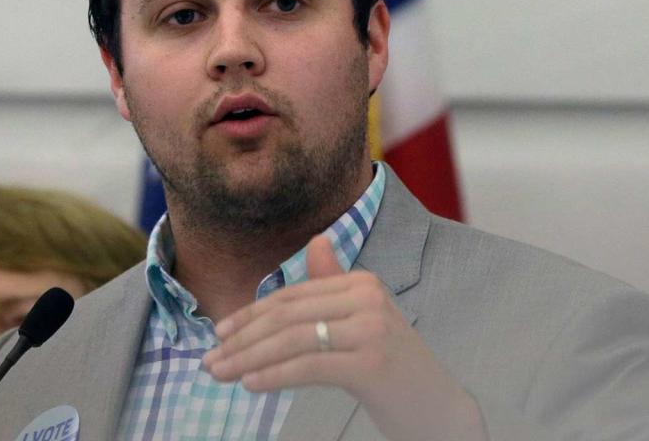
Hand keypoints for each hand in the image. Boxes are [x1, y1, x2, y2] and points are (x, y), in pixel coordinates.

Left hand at [202, 234, 486, 440]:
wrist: (438, 409)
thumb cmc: (393, 368)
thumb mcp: (362, 321)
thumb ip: (334, 285)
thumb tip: (317, 240)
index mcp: (362, 282)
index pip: (292, 296)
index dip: (251, 314)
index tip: (220, 333)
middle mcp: (368, 297)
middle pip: (288, 315)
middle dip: (242, 338)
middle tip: (209, 359)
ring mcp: (372, 328)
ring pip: (293, 340)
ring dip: (248, 358)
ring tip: (220, 373)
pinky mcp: (372, 363)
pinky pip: (309, 365)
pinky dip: (274, 375)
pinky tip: (250, 384)